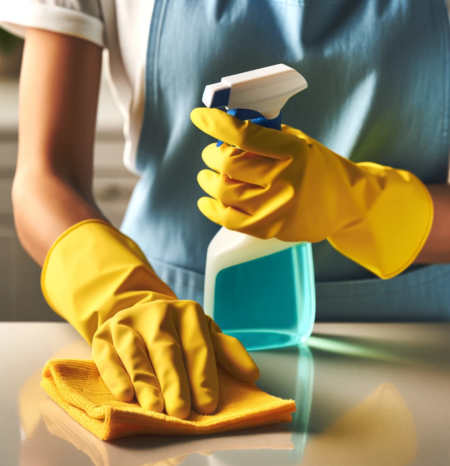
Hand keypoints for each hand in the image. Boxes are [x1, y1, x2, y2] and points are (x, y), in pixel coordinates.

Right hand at [42, 220, 258, 419]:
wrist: (139, 313)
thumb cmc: (178, 332)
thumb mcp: (204, 334)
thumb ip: (227, 351)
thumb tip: (252, 374)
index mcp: (187, 312)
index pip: (198, 346)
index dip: (203, 376)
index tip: (208, 405)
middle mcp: (157, 313)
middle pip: (167, 349)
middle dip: (175, 382)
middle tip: (181, 412)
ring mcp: (127, 323)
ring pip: (137, 353)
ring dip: (146, 382)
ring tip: (155, 408)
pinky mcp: (104, 336)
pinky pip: (108, 357)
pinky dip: (116, 376)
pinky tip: (125, 396)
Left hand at [191, 108, 432, 278]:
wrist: (347, 204)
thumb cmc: (319, 168)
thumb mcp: (299, 143)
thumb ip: (266, 137)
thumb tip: (226, 132)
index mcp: (293, 151)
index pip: (244, 134)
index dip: (216, 123)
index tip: (198, 116)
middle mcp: (285, 180)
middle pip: (228, 165)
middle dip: (211, 156)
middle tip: (209, 154)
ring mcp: (277, 208)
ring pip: (224, 191)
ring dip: (208, 180)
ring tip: (207, 175)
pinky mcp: (270, 228)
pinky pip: (229, 220)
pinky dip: (211, 209)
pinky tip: (205, 201)